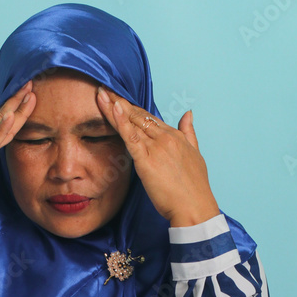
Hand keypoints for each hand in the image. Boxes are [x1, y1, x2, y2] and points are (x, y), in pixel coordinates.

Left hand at [95, 86, 219, 226]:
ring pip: (131, 123)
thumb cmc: (194, 188)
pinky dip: (121, 122)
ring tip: (101, 93)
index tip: (117, 97)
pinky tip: (113, 108)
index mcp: (175, 136)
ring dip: (114, 107)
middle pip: (138, 116)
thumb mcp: (195, 154)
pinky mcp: (147, 160)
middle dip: (119, 102)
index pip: (148, 117)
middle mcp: (165, 137)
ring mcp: (156, 147)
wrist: (195, 208)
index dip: (131, 108)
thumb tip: (188, 113)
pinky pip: (131, 137)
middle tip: (103, 88)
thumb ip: (189, 132)